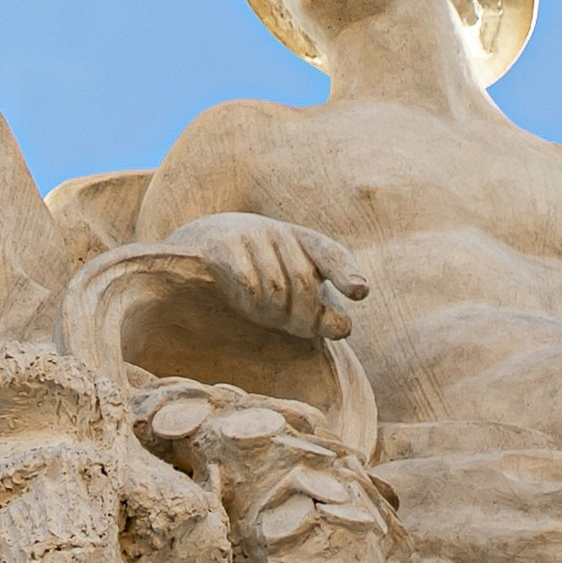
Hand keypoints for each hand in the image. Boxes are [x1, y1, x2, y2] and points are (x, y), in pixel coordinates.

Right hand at [168, 212, 367, 343]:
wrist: (202, 241)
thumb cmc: (259, 271)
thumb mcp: (293, 289)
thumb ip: (322, 312)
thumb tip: (345, 329)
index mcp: (308, 242)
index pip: (332, 255)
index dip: (346, 273)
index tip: (359, 292)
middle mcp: (282, 232)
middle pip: (304, 282)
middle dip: (303, 315)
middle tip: (298, 329)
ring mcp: (252, 235)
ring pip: (274, 287)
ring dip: (272, 312)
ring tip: (266, 317)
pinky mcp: (223, 244)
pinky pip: (248, 283)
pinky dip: (250, 303)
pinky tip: (245, 304)